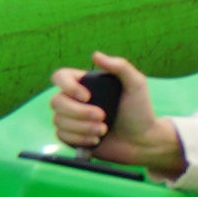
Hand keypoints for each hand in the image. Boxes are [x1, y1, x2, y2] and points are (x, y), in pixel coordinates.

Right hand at [50, 62, 172, 171]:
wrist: (141, 141)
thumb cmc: (140, 112)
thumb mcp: (136, 85)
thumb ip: (120, 67)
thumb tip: (95, 55)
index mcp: (87, 84)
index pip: (60, 76)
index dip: (67, 86)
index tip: (87, 97)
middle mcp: (75, 100)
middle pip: (56, 101)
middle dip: (78, 112)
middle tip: (103, 117)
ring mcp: (71, 118)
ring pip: (58, 120)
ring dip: (82, 127)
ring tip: (103, 130)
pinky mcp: (71, 136)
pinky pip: (61, 136)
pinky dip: (79, 139)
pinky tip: (96, 139)